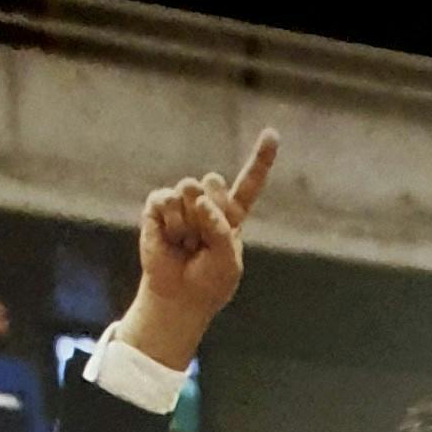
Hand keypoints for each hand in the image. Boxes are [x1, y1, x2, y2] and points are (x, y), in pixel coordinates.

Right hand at [118, 129, 278, 370]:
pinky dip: (171, 224)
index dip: (260, 159)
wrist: (179, 298)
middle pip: (213, 180)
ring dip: (189, 224)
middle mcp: (207, 202)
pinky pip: (167, 200)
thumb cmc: (208, 283)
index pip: (249, 183)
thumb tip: (198, 200)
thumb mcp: (228, 261)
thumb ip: (221, 229)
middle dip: (210, 210)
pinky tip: (171, 239)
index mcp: (232, 215)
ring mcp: (182, 202)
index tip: (272, 133)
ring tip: (187, 245)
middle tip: (203, 240)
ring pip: (189, 190)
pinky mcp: (158, 205)